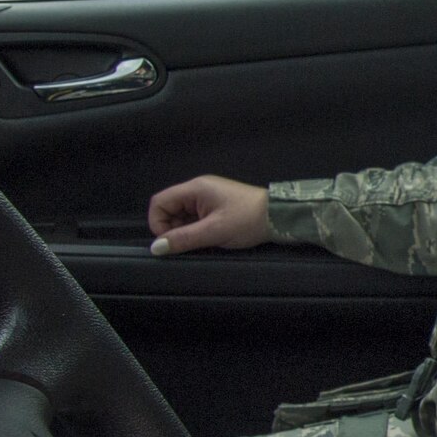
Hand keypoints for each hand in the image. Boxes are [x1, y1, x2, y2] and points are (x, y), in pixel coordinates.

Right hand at [145, 175, 269, 253]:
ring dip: (186, 230)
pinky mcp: (217, 206)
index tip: (170, 241)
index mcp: (195, 188)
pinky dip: (197, 229)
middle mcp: (199, 189)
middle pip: (170, 208)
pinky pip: (196, 217)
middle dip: (173, 228)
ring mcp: (209, 197)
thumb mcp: (213, 231)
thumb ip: (183, 239)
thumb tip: (156, 248)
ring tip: (204, 240)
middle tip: (190, 243)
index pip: (160, 202)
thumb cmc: (248, 220)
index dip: (158, 222)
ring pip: (183, 215)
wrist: (281, 217)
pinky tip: (210, 237)